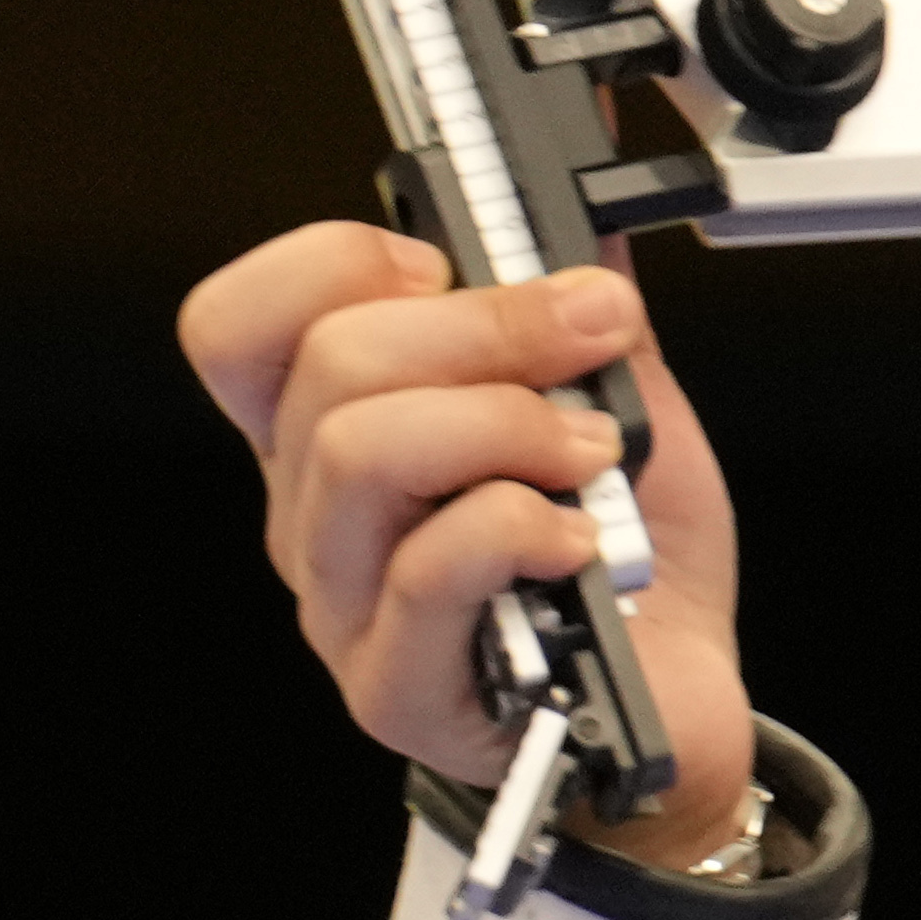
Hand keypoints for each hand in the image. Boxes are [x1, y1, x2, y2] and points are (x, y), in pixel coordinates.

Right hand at [181, 223, 758, 872]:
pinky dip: (524, 526)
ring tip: (595, 455)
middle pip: (327, 367)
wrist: (678, 706)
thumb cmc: (627, 567)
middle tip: (592, 335)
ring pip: (362, 451)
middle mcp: (315, 516)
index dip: (333, 263)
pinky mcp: (395, 686)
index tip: (454, 261)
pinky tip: (582, 540)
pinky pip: (430, 568)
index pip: (242, 324)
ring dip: (508, 423)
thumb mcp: (616, 413)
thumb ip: (586, 321)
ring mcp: (342, 604)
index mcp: (335, 435)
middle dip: (485, 324)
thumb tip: (589, 212)